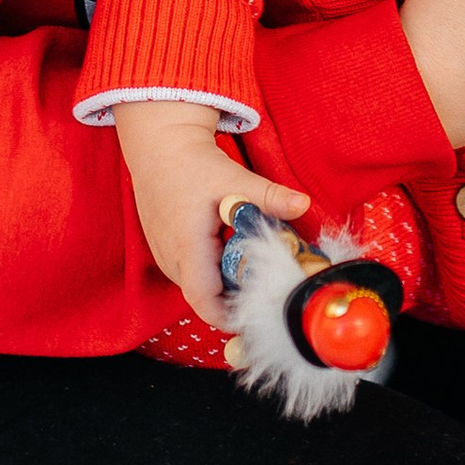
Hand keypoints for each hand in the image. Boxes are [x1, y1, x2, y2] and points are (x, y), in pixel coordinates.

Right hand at [113, 100, 307, 331]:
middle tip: (269, 283)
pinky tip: (231, 252)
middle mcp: (171, 260)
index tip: (261, 311)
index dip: (231, 316)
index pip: (205, 302)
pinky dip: (213, 271)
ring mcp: (165, 259)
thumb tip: (304, 204)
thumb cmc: (193, 164)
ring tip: (252, 264)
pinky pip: (191, 276)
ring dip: (225, 283)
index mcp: (187, 247)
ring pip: (199, 288)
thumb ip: (269, 196)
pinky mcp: (166, 254)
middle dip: (237, 297)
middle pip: (206, 299)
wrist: (160, 149)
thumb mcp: (234, 178)